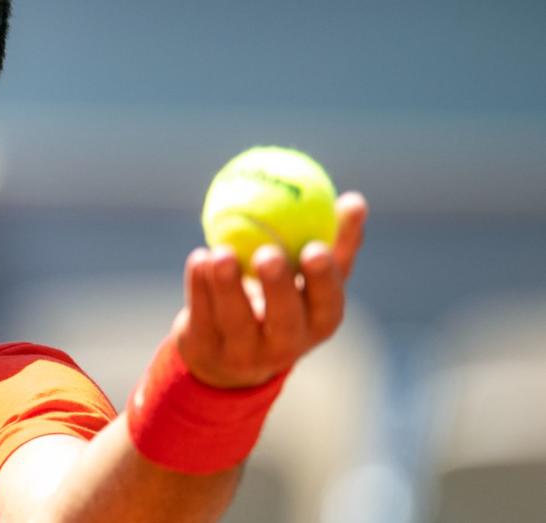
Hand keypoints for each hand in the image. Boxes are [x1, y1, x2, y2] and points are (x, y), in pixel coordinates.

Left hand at [174, 191, 367, 388]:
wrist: (228, 350)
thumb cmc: (281, 299)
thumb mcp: (310, 278)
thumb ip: (335, 242)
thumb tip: (355, 200)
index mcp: (318, 323)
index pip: (328, 304)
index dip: (323, 280)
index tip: (315, 248)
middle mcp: (285, 346)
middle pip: (284, 320)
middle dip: (278, 288)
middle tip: (268, 252)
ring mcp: (243, 354)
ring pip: (235, 320)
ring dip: (227, 284)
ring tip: (221, 251)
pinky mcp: (206, 350)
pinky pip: (202, 316)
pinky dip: (199, 284)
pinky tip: (199, 258)